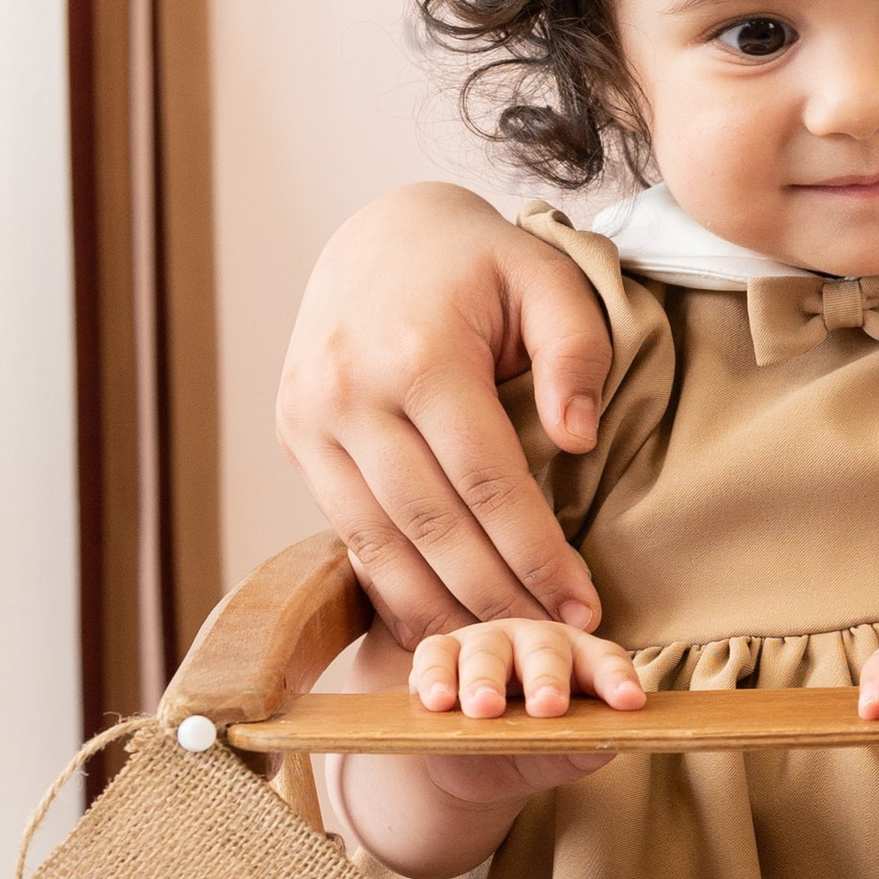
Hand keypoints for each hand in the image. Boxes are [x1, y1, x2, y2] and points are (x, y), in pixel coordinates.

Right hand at [277, 185, 613, 641]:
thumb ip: (576, 352)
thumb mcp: (548, 277)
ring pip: (380, 543)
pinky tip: (439, 620)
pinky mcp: (293, 435)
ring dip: (441, 608)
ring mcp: (310, 417)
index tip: (585, 607)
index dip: (538, 554)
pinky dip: (391, 584)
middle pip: (433, 527)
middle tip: (550, 646)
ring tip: (500, 646)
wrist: (380, 231)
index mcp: (418, 354)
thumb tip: (577, 442)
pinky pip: (345, 530)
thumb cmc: (480, 260)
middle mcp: (351, 392)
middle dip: (497, 597)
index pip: (489, 483)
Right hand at [406, 618, 644, 799]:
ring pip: (486, 651)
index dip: (616, 680)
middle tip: (548, 707)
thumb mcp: (561, 755)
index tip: (629, 703)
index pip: (604, 660)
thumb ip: (582, 748)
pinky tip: (438, 700)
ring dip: (484, 680)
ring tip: (485, 709)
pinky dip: (434, 677)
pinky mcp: (440, 653)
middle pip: (544, 650)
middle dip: (547, 677)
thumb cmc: (533, 749)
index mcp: (578, 659)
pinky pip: (435, 655)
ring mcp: (485, 642)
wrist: (477, 766)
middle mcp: (534, 640)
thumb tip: (605, 744)